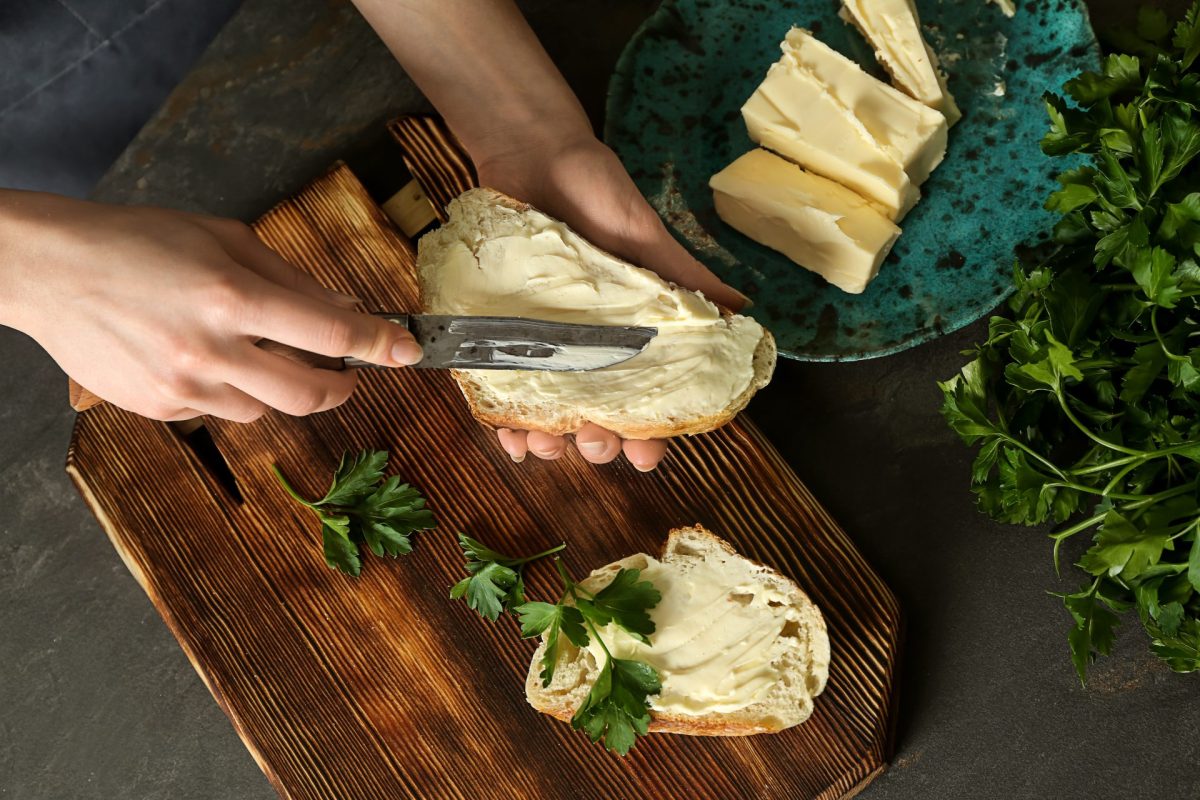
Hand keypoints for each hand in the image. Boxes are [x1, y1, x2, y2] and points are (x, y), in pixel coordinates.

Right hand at [0, 192, 422, 421]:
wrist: (50, 271)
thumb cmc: (136, 241)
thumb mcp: (223, 238)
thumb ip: (290, 278)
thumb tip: (343, 304)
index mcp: (232, 296)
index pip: (329, 331)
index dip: (377, 343)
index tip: (407, 350)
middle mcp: (211, 349)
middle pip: (308, 393)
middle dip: (342, 387)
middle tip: (349, 374)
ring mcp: (183, 385)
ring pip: (265, 410)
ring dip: (280, 387)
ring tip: (259, 353)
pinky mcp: (159, 408)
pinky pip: (219, 413)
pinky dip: (231, 393)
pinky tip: (209, 360)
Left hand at [476, 135, 746, 470]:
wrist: (531, 152)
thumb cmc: (596, 191)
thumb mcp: (645, 235)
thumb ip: (685, 277)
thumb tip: (742, 312)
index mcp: (631, 333)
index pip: (646, 399)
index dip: (649, 435)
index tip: (646, 455)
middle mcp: (588, 347)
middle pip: (597, 418)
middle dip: (599, 445)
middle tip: (596, 443)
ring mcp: (541, 344)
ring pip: (547, 413)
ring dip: (550, 441)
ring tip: (546, 446)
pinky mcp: (499, 333)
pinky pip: (499, 389)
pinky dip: (503, 419)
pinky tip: (507, 437)